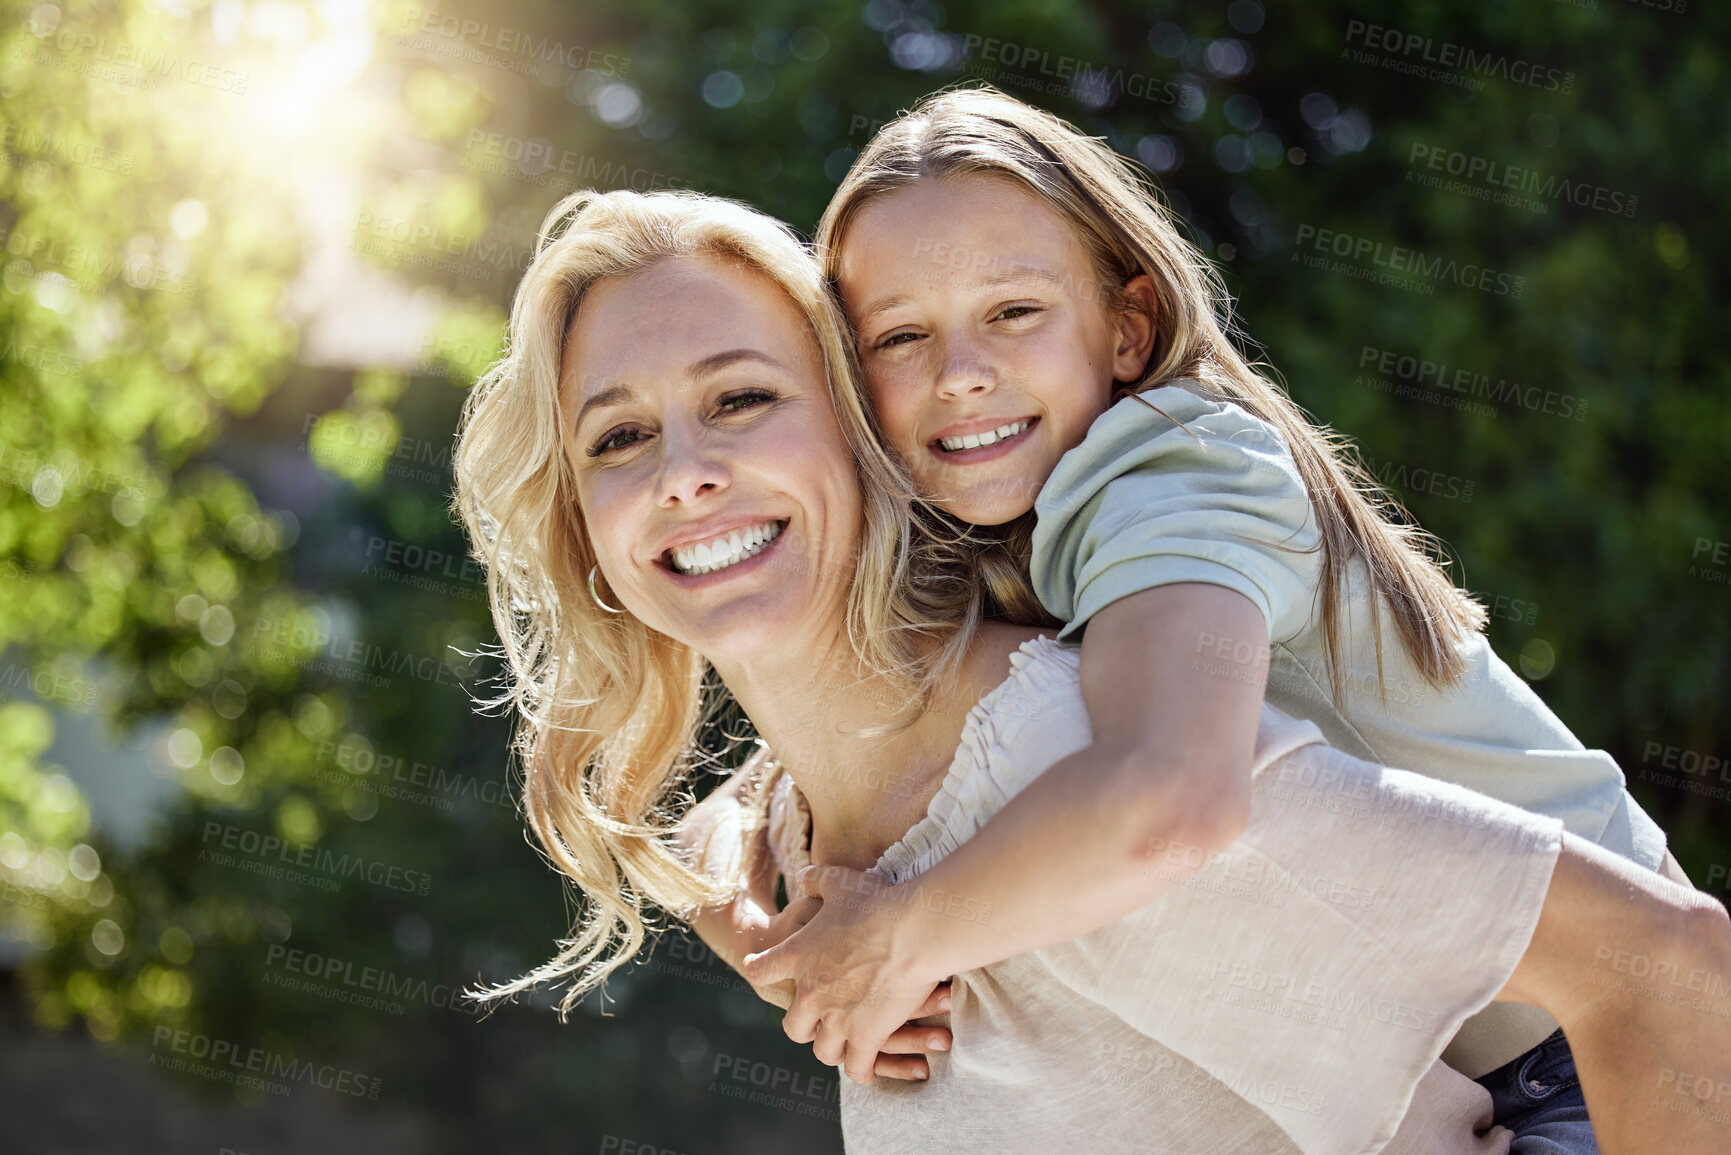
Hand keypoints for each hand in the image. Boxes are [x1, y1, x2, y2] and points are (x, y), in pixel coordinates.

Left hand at [743, 863, 949, 1085]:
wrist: (914, 931)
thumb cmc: (880, 903)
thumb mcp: (841, 882)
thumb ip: (817, 880)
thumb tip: (802, 875)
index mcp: (799, 955)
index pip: (761, 971)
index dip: (759, 971)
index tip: (757, 971)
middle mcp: (810, 992)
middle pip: (792, 1026)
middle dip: (803, 1026)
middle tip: (816, 1022)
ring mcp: (836, 1018)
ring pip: (823, 1051)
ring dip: (833, 1048)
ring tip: (845, 1046)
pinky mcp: (865, 1036)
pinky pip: (857, 1068)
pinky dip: (862, 1070)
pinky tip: (868, 1067)